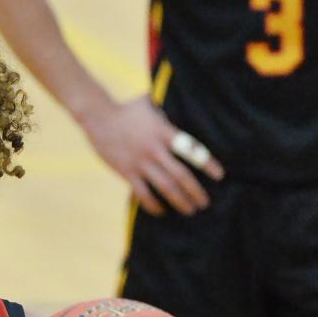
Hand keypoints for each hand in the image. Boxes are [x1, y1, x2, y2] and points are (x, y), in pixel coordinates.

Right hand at [79, 95, 224, 216]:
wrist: (98, 116)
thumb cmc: (125, 109)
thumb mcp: (149, 105)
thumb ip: (165, 112)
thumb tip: (181, 109)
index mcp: (163, 131)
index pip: (192, 149)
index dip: (207, 163)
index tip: (220, 175)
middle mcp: (154, 148)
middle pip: (181, 174)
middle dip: (196, 192)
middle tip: (204, 203)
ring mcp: (140, 161)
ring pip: (165, 187)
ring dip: (180, 201)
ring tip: (189, 210)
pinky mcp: (126, 171)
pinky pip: (143, 194)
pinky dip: (153, 204)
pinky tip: (161, 210)